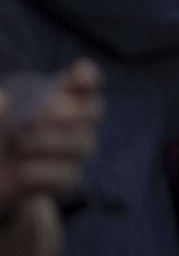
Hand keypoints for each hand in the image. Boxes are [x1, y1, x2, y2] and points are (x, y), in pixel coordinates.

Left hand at [0, 62, 103, 204]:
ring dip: (48, 142)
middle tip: (41, 114)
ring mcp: (76, 153)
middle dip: (69, 112)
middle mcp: (77, 124)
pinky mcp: (67, 180)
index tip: (79, 75)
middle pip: (93, 111)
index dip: (88, 77)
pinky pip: (64, 175)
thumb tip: (2, 99)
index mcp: (61, 99)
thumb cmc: (2, 136)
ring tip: (19, 146)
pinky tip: (20, 169)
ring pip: (80, 144)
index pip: (86, 84)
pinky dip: (39, 171)